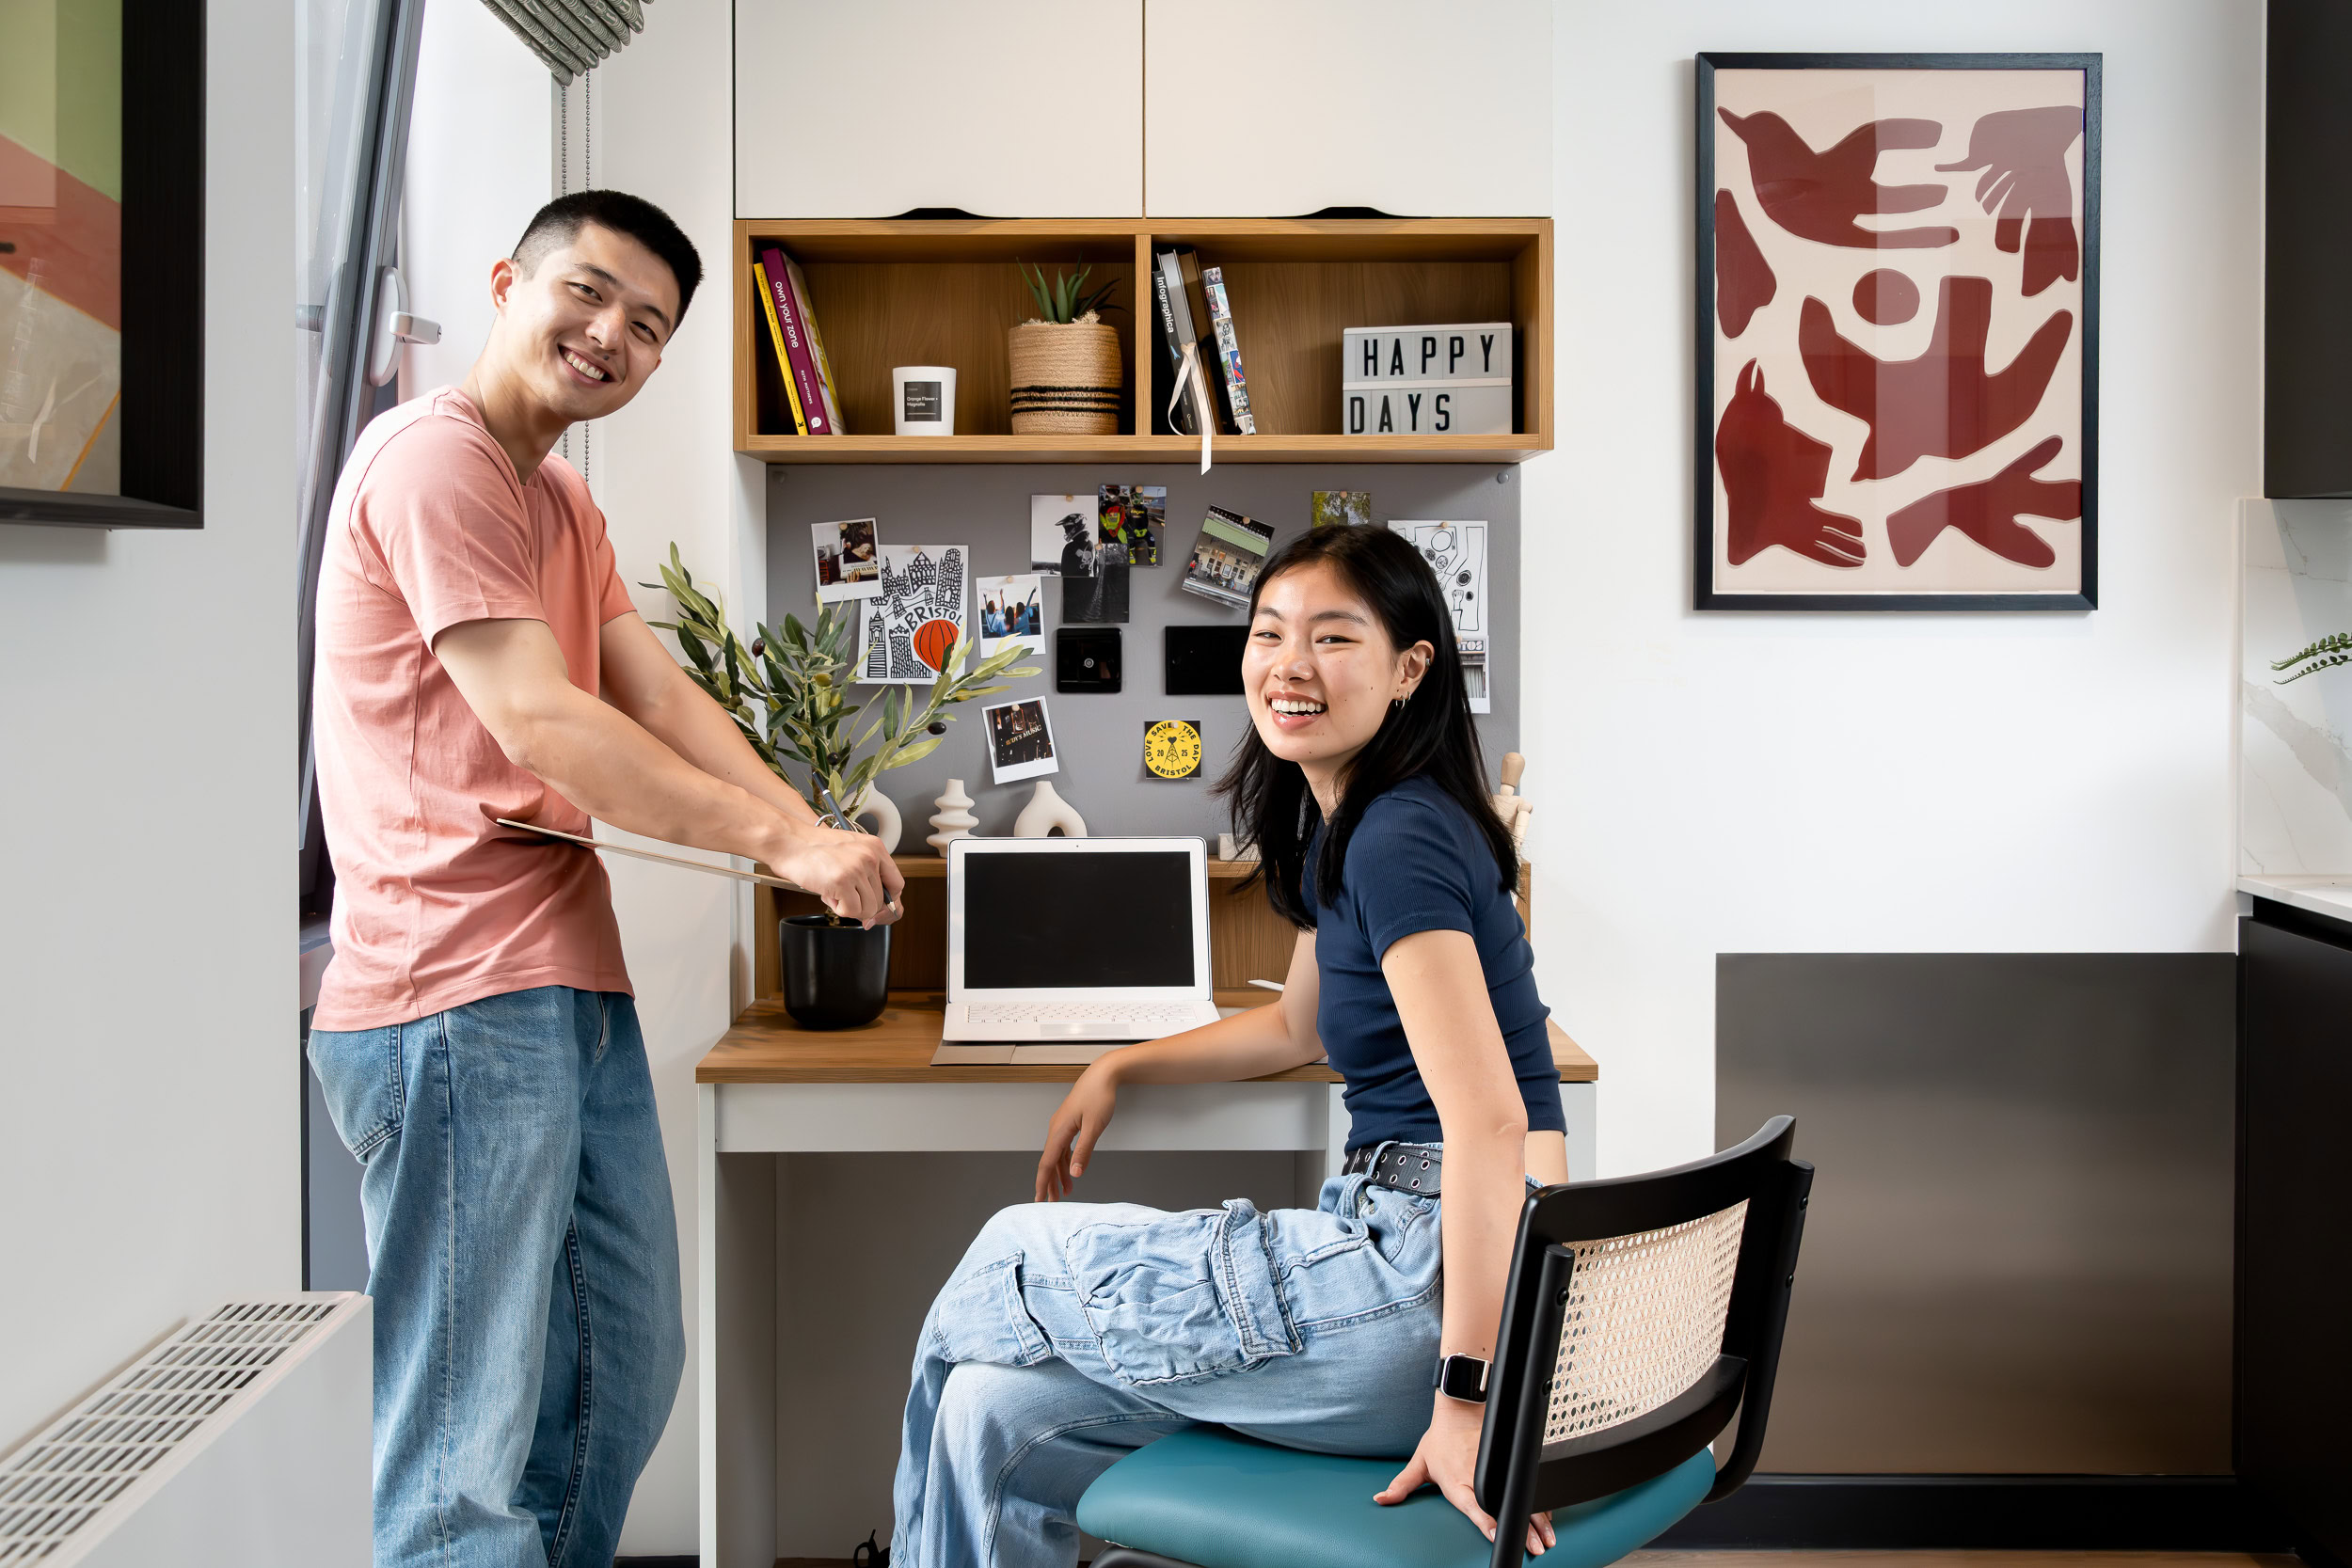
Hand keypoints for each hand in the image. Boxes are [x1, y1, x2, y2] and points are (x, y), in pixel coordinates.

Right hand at [767, 821, 903, 926]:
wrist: (789, 842)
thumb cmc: (813, 848)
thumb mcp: (849, 851)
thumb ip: (866, 873)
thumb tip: (877, 908)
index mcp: (876, 847)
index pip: (897, 883)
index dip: (888, 901)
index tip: (878, 908)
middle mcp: (870, 857)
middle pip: (880, 900)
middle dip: (861, 905)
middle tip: (842, 895)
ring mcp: (857, 869)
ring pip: (868, 909)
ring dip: (849, 907)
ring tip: (834, 891)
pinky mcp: (843, 881)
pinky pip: (850, 911)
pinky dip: (838, 909)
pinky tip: (828, 893)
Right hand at [1035, 1065, 1117, 1200]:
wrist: (1103, 1074)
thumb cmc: (1099, 1097)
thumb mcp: (1094, 1127)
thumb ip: (1084, 1151)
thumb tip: (1076, 1174)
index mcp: (1059, 1131)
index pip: (1047, 1163)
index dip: (1042, 1183)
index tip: (1039, 1200)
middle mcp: (1056, 1128)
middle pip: (1049, 1161)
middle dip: (1049, 1182)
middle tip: (1051, 1202)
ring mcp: (1062, 1125)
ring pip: (1057, 1155)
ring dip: (1059, 1173)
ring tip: (1064, 1191)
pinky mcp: (1069, 1123)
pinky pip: (1064, 1147)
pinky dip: (1066, 1161)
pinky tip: (1070, 1170)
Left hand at [1375, 1396, 1553, 1556]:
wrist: (1462, 1407)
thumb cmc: (1441, 1438)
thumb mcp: (1419, 1462)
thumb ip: (1402, 1485)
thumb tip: (1381, 1499)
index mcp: (1456, 1480)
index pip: (1473, 1504)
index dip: (1485, 1520)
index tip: (1496, 1533)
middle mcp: (1478, 1476)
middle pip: (1502, 1506)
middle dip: (1520, 1528)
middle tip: (1533, 1547)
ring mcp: (1496, 1469)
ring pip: (1519, 1496)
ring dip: (1536, 1518)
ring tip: (1545, 1538)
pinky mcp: (1507, 1463)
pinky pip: (1525, 1485)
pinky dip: (1539, 1503)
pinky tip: (1548, 1518)